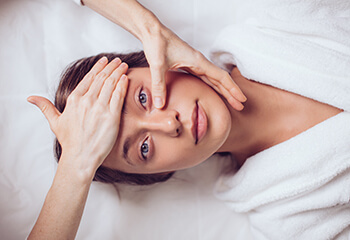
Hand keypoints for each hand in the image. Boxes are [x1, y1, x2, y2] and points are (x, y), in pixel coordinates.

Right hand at [27, 57, 128, 176]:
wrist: (80, 157)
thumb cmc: (69, 141)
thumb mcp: (55, 122)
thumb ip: (45, 107)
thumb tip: (31, 98)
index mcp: (74, 100)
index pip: (89, 78)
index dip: (98, 67)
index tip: (105, 60)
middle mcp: (87, 101)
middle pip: (101, 78)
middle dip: (111, 67)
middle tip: (117, 60)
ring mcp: (100, 108)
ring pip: (110, 84)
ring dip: (118, 73)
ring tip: (123, 66)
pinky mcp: (111, 116)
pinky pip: (118, 96)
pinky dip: (122, 85)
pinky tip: (126, 78)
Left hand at [142, 26, 246, 109]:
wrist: (152, 31)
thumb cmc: (157, 43)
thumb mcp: (157, 65)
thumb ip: (159, 85)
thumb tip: (160, 105)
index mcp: (198, 61)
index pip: (221, 77)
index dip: (232, 89)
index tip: (241, 99)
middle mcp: (199, 62)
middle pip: (221, 79)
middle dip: (231, 93)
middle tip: (240, 105)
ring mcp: (195, 63)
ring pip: (214, 79)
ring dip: (224, 90)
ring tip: (232, 101)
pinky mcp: (189, 64)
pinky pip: (205, 77)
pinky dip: (213, 85)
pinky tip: (214, 91)